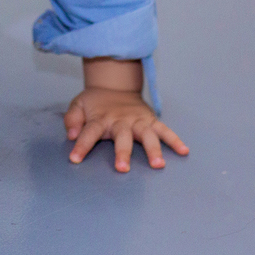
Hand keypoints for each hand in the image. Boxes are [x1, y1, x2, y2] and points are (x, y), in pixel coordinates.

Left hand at [63, 87, 188, 171]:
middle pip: (122, 137)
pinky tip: (184, 151)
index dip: (81, 145)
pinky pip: (164, 129)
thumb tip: (70, 135)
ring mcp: (138, 120)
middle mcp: (120, 120)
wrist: (114, 85)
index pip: (89, 132)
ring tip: (158, 164)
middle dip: (123, 152)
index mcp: (100, 118)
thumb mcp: (78, 105)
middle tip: (123, 169)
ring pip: (147, 134)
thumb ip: (72, 119)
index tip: (75, 159)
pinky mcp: (150, 120)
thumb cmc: (95, 102)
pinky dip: (174, 139)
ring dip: (153, 149)